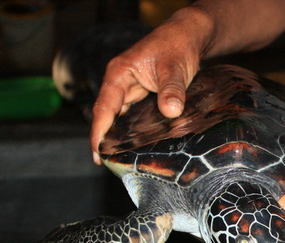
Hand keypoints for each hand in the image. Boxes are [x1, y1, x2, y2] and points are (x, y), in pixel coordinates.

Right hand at [89, 7, 211, 162]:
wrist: (188, 37)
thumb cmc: (177, 46)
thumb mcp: (174, 68)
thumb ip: (172, 89)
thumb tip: (171, 111)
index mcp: (119, 74)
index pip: (104, 107)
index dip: (98, 132)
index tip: (97, 153)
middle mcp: (120, 82)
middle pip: (107, 115)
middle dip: (105, 138)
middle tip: (107, 163)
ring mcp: (130, 88)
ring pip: (119, 116)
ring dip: (118, 136)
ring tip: (118, 160)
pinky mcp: (142, 94)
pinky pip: (132, 115)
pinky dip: (132, 130)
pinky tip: (136, 146)